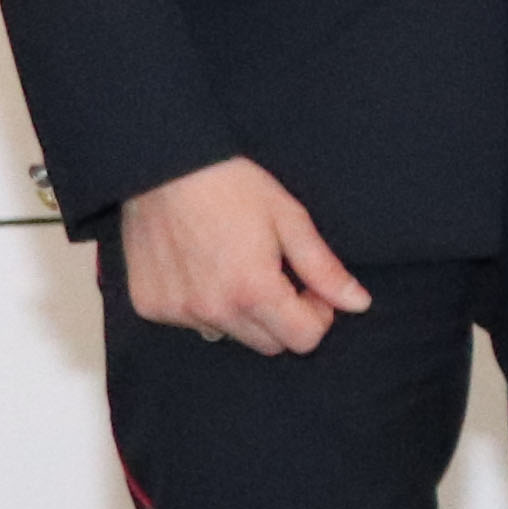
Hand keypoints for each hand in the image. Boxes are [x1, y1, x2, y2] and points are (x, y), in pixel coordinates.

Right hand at [119, 156, 369, 351]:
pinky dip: (203, 305)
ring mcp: (176, 311)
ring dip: (242, 313)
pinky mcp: (149, 305)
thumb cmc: (230, 186)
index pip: (303, 340)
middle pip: (268, 344)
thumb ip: (324, 270)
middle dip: (283, 318)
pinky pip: (191, 322)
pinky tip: (201, 268)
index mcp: (253, 291)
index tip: (309, 288)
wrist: (162, 164)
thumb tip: (358, 304)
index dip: (318, 315)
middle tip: (277, 276)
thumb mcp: (290, 219)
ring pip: (229, 334)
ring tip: (235, 267)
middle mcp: (213, 310)